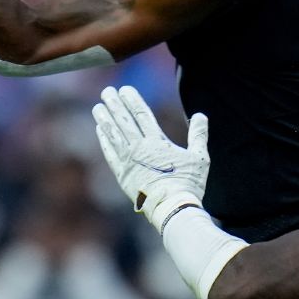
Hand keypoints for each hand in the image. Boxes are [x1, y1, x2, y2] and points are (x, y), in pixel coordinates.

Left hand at [92, 86, 209, 232]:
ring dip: (105, 119)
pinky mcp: (123, 176)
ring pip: (114, 135)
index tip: (125, 89)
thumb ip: (199, 135)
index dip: (132, 100)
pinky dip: (104, 141)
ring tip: (98, 107)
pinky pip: (110, 154)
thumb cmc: (189, 184)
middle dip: (115, 104)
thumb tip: (201, 115)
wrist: (172, 209)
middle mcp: (140, 149)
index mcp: (157, 143)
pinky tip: (100, 131)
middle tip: (106, 91)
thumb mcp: (200, 158)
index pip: (142, 114)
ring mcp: (129, 162)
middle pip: (124, 121)